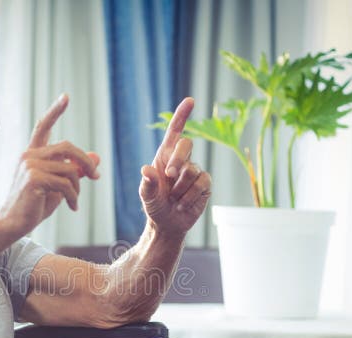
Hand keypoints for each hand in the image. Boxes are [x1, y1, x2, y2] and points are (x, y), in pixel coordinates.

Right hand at [0, 94, 99, 235]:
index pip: (43, 126)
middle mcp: (29, 156)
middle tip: (96, 176)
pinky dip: (73, 197)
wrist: (12, 224)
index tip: (66, 97)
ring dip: (78, 188)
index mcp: (32, 154)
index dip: (55, 111)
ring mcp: (30, 166)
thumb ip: (75, 170)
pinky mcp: (34, 179)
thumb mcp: (58, 186)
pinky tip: (72, 207)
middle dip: (86, 162)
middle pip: (68, 148)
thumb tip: (96, 157)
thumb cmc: (32, 206)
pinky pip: (66, 184)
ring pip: (70, 170)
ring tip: (74, 201)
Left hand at [140, 97, 211, 237]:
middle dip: (177, 159)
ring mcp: (195, 171)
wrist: (167, 223)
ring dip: (180, 188)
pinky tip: (182, 205)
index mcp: (165, 156)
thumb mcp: (146, 196)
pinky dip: (189, 196)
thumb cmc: (155, 205)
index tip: (190, 101)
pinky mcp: (205, 184)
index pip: (174, 132)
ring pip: (192, 170)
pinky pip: (201, 184)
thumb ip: (146, 183)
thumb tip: (146, 169)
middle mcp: (181, 160)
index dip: (182, 116)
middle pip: (186, 144)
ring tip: (173, 199)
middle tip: (169, 176)